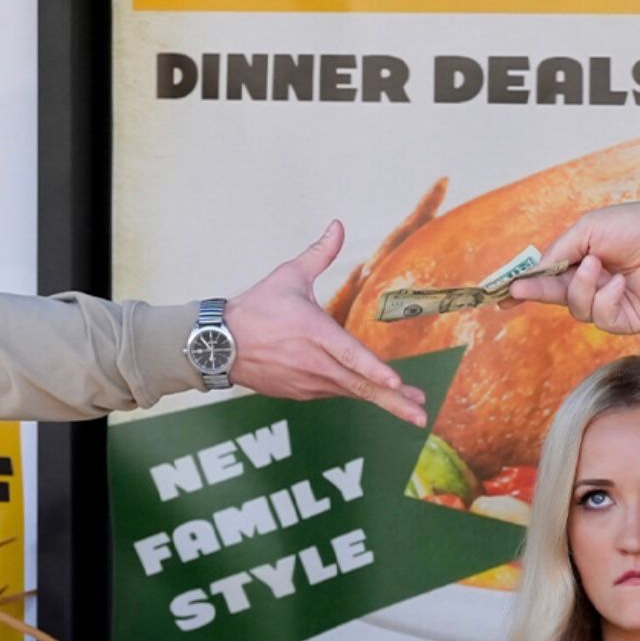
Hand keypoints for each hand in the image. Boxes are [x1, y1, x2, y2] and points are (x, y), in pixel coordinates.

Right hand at [226, 222, 428, 424]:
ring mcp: (307, 382)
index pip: (348, 355)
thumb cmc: (255, 309)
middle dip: (394, 402)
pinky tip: (374, 393)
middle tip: (421, 415)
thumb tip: (338, 225)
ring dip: (382, 400)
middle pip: (359, 386)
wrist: (218, 345)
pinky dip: (355, 392)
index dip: (373, 370)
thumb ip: (320, 253)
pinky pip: (334, 392)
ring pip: (351, 392)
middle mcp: (314, 363)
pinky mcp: (299, 393)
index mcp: (314, 332)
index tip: (396, 383)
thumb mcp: (288, 276)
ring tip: (411, 406)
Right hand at [507, 200, 639, 334]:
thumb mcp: (586, 230)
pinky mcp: (629, 321)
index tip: (501, 295)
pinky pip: (601, 318)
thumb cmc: (637, 226)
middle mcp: (597, 285)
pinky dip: (606, 298)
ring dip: (582, 287)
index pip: (550, 278)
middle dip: (536, 291)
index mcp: (586, 261)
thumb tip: (532, 272)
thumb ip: (558, 252)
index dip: (526, 286)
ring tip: (600, 266)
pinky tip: (622, 283)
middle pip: (556, 296)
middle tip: (518, 290)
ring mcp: (612, 304)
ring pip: (576, 309)